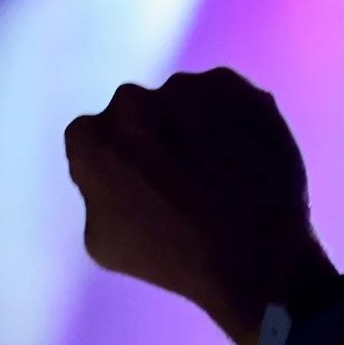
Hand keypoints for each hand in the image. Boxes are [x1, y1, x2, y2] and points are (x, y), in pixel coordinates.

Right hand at [63, 68, 333, 344]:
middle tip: (183, 180)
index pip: (95, 142)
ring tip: (222, 173)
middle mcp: (130, 100)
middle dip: (155, 140)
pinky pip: (227, 99)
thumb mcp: (103, 242)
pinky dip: (234, 121)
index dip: (119, 166)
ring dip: (194, 127)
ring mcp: (184, 87)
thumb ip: (96, 192)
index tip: (141, 188)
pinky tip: (247, 158)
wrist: (252, 254)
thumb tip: (112, 174)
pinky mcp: (233, 85)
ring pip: (183, 103)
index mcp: (90, 138)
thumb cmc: (171, 258)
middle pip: (138, 116)